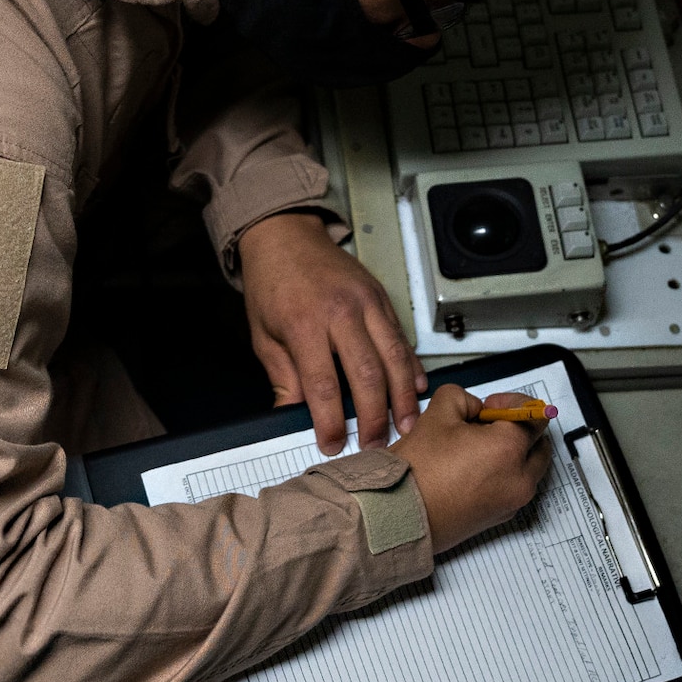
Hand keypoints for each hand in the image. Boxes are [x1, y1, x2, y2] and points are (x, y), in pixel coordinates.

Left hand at [238, 212, 425, 452]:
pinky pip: (401, 336)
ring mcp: (366, 302)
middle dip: (375, 415)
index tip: (333, 444)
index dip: (331, 421)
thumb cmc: (272, 284)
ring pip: (394, 356)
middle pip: (367, 373)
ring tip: (408, 424)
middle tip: (376, 443)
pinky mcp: (380, 297)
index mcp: (304, 324)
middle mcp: (340, 311)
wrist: (285, 236)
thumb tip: (293, 419)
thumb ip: (283, 379)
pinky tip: (417, 388)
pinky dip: (411, 365)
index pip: (322, 384)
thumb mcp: (264, 336)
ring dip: (404, 395)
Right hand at [386, 387, 552, 552]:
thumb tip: (475, 408)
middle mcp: (519, 478)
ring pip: (530, 468)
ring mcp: (512, 502)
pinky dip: (506, 474)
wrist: (400, 515)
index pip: (533, 416)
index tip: (489, 407)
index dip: (511, 403)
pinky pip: (516, 488)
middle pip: (539, 443)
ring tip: (479, 448)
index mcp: (509, 449)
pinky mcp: (501, 517)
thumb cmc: (417, 471)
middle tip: (489, 424)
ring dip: (515, 452)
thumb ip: (464, 398)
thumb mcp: (437, 413)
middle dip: (519, 429)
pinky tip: (474, 470)